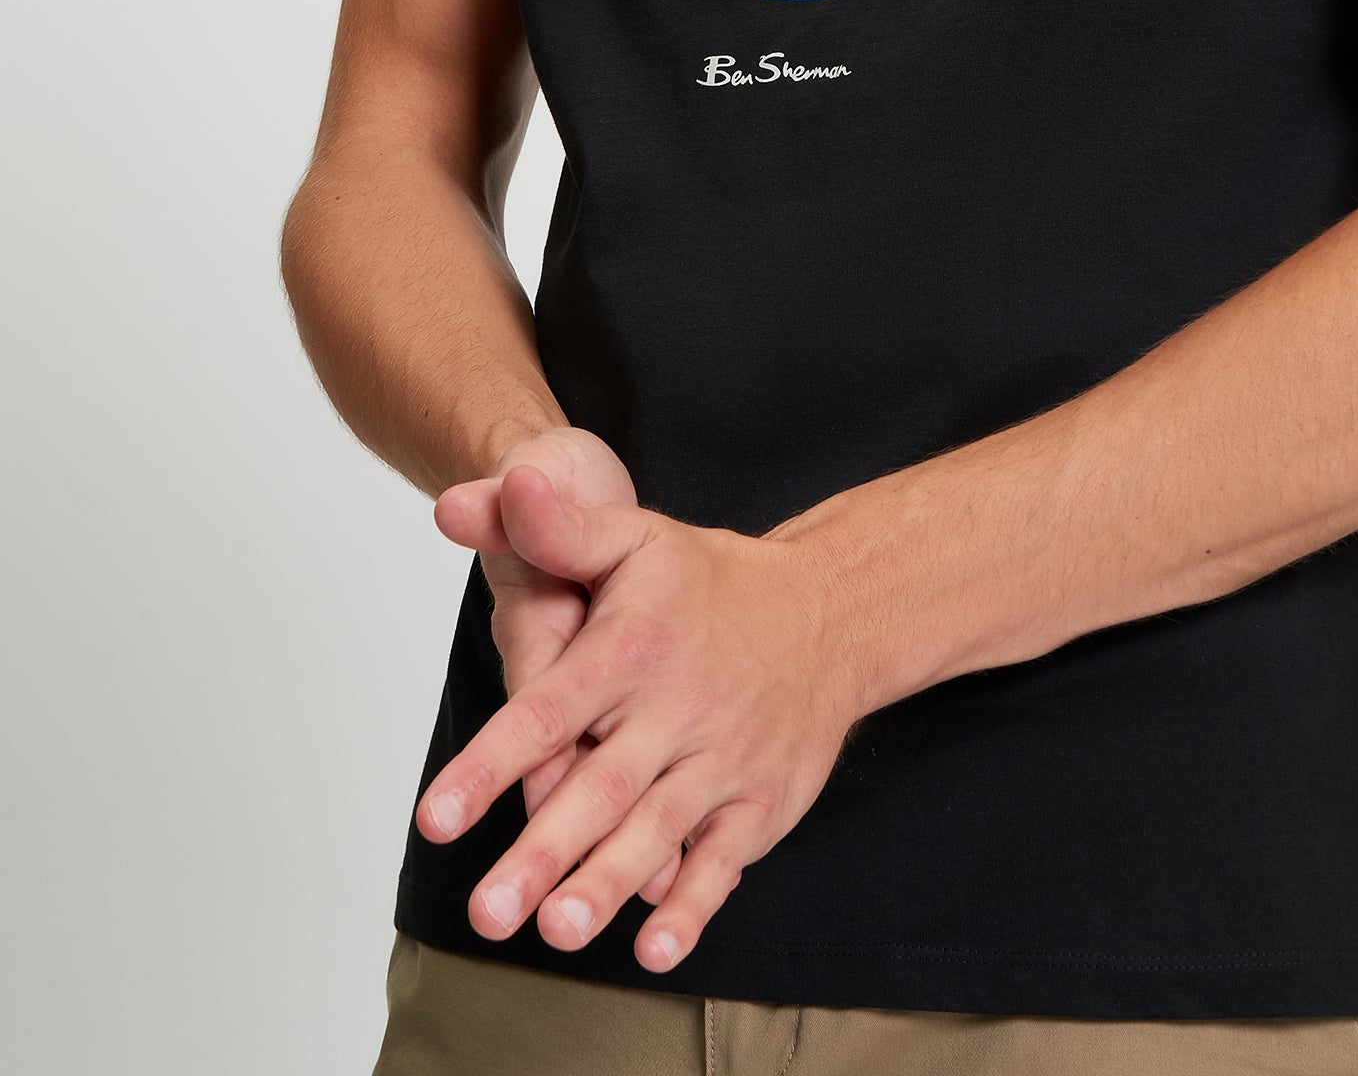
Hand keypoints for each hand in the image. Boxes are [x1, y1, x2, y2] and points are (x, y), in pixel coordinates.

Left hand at [416, 462, 870, 974]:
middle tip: (488, 910)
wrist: (831, 610)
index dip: (493, 764)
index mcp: (635, 646)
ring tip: (559, 929)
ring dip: (610, 884)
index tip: (438, 816)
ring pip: (659, 830)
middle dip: (545, 850)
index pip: (551, 710)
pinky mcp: (761, 801)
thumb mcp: (633, 537)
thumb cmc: (709, 582)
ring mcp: (724, 759)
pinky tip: (657, 946)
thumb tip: (460, 500)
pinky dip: (694, 904)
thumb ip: (550, 528)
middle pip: (602, 788)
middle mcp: (679, 708)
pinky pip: (724, 860)